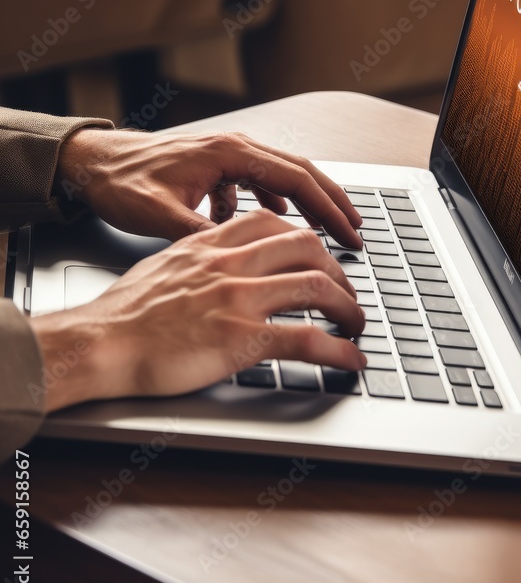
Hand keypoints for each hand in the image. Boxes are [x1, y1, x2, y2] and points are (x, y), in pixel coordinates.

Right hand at [32, 210, 366, 411]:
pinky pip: (308, 338)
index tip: (319, 254)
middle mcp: (230, 263)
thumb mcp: (165, 265)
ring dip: (348, 307)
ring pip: (316, 285)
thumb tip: (222, 268)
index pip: (273, 222)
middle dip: (337, 270)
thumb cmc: (125, 313)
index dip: (306, 237)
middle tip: (345, 292)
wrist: (101, 343)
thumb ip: (201, 259)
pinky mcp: (241, 339)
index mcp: (211, 244)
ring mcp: (238, 299)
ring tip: (356, 324)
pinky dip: (339, 349)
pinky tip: (350, 359)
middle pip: (306, 246)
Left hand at [56, 128, 361, 246]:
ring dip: (307, 203)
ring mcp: (227, 153)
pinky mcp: (217, 165)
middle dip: (332, 202)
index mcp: (228, 153)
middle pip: (300, 172)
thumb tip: (236, 257)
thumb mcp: (158, 214)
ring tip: (328, 230)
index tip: (348, 232)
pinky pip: (260, 181)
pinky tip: (277, 221)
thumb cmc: (121, 181)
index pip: (295, 179)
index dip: (327, 208)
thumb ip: (200, 234)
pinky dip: (276, 202)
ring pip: (283, 176)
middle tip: (356, 231)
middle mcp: (234, 147)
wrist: (92, 161)